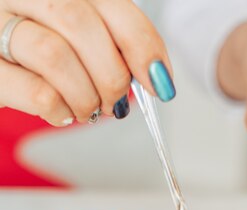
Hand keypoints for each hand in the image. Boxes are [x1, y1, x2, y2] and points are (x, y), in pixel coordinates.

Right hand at [0, 0, 174, 125]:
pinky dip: (61, 111)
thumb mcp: (80, 41)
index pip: (112, 4)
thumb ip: (113, 47)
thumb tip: (155, 78)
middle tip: (116, 103)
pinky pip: (37, 92)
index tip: (160, 83)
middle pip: (81, 25)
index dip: (143, 45)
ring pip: (55, 56)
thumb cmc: (41, 57)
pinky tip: (63, 113)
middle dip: (111, 76)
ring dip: (85, 96)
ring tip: (88, 110)